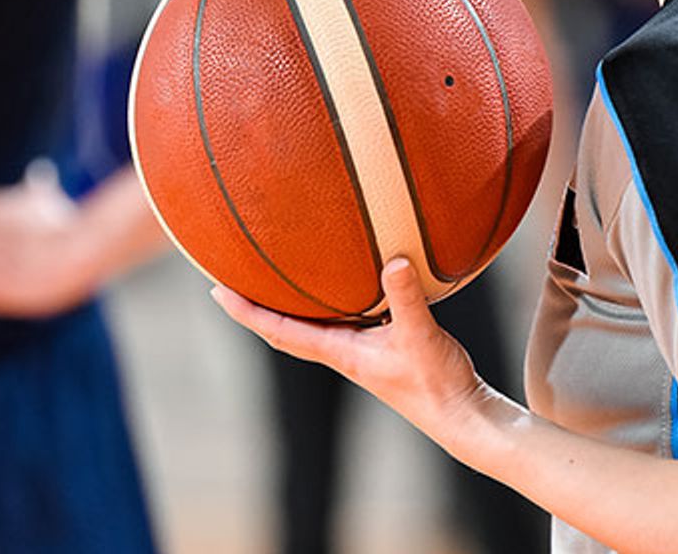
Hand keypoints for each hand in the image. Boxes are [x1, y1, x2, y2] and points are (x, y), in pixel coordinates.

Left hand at [215, 259, 489, 443]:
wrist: (461, 416)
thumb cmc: (437, 384)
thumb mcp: (420, 335)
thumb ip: (406, 298)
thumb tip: (395, 260)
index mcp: (339, 353)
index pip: (279, 330)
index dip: (246, 312)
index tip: (216, 291)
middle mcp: (342, 353)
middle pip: (285, 329)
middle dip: (257, 307)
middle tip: (231, 279)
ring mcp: (360, 353)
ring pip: (313, 326)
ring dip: (290, 306)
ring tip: (275, 278)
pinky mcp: (381, 350)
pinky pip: (342, 322)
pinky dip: (330, 304)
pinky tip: (342, 285)